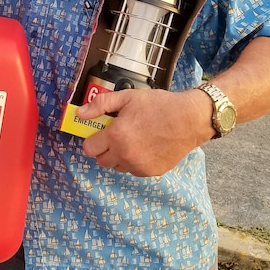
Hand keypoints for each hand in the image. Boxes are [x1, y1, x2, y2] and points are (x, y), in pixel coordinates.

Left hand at [77, 87, 210, 176]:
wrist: (189, 119)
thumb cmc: (159, 105)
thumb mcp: (127, 97)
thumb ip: (100, 104)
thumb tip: (80, 113)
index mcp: (116, 136)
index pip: (89, 149)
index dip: (93, 139)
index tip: (100, 132)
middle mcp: (125, 155)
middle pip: (101, 161)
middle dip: (105, 149)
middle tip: (117, 135)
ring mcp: (139, 166)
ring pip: (118, 167)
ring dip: (120, 156)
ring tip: (134, 139)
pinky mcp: (152, 172)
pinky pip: (135, 170)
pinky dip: (135, 161)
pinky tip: (146, 146)